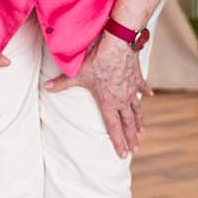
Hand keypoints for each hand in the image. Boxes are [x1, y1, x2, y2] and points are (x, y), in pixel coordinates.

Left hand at [43, 32, 151, 157]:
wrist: (119, 44)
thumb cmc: (98, 60)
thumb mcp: (78, 73)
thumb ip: (63, 83)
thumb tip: (47, 88)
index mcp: (109, 103)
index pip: (114, 128)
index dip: (118, 142)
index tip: (123, 154)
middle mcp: (123, 99)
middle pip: (128, 123)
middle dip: (131, 138)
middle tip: (136, 149)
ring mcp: (131, 89)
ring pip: (137, 109)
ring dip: (139, 121)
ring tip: (142, 131)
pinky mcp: (137, 77)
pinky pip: (142, 87)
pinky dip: (145, 92)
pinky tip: (150, 95)